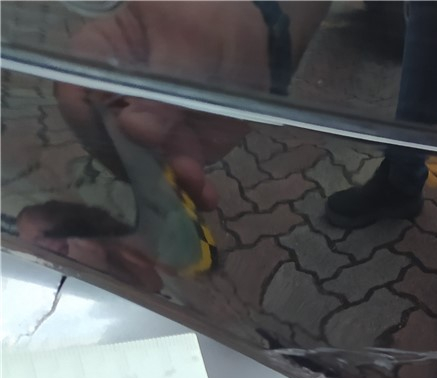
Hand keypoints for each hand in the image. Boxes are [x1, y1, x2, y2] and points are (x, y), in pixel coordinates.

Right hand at [55, 2, 325, 209]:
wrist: (255, 35)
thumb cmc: (207, 16)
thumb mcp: (183, 39)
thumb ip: (161, 86)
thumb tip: (134, 129)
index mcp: (99, 58)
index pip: (75, 96)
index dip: (94, 121)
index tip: (125, 134)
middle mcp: (116, 99)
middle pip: (108, 141)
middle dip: (139, 161)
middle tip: (170, 163)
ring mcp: (149, 129)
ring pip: (145, 167)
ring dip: (169, 181)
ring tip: (195, 183)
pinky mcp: (182, 147)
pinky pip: (179, 175)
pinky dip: (192, 188)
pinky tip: (205, 196)